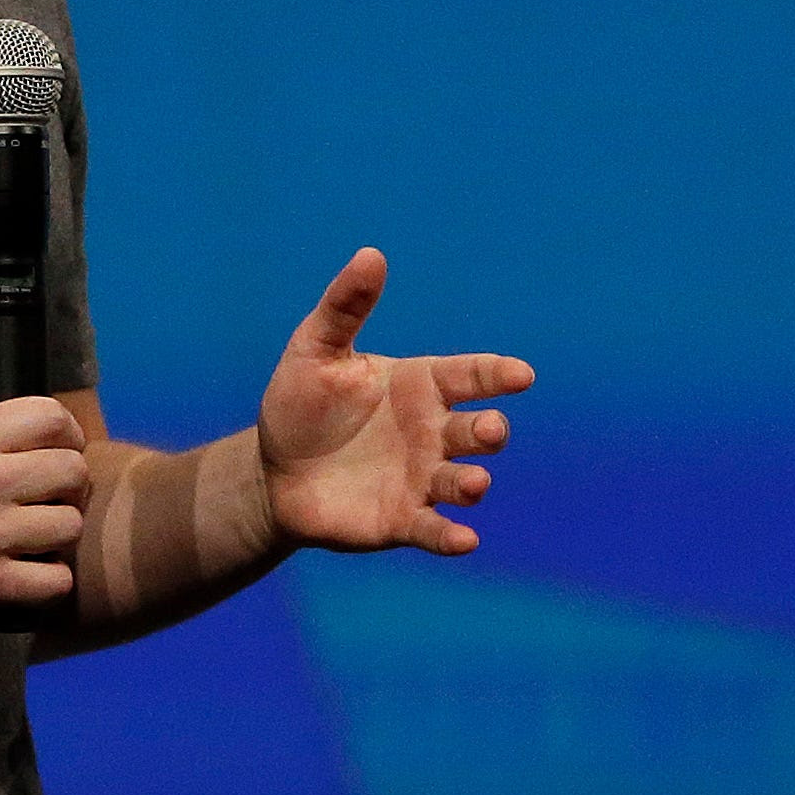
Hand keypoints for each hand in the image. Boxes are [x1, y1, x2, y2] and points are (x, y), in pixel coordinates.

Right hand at [0, 396, 89, 634]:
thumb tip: (46, 447)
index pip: (50, 415)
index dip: (66, 439)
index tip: (54, 460)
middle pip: (74, 471)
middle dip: (66, 493)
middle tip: (43, 509)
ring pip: (71, 527)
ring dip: (55, 543)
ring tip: (26, 547)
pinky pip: (57, 582)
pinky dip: (43, 587)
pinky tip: (18, 581)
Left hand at [257, 247, 532, 556]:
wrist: (273, 470)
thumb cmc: (300, 403)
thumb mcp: (315, 348)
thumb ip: (345, 306)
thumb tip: (372, 254)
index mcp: (418, 386)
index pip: (468, 375)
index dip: (495, 374)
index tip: (522, 374)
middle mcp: (431, 433)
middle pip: (477, 430)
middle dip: (491, 430)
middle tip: (491, 429)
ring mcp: (422, 478)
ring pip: (463, 481)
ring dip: (474, 483)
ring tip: (475, 483)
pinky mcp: (403, 519)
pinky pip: (435, 530)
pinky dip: (451, 537)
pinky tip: (465, 540)